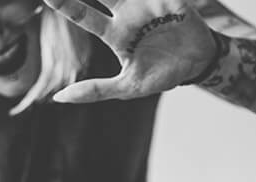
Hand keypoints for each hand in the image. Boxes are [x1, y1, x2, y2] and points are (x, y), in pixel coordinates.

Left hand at [44, 0, 216, 102]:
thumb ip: (96, 91)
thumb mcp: (129, 87)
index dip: (65, 4)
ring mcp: (145, 3)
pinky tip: (158, 2)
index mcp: (114, 33)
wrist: (196, 63)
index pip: (83, 15)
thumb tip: (59, 98)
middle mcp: (125, 12)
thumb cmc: (161, 74)